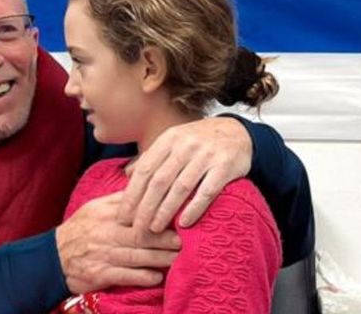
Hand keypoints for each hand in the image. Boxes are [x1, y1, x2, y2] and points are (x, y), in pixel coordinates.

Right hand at [56, 192, 180, 293]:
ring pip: (135, 256)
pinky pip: (123, 275)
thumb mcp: (95, 207)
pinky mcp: (99, 274)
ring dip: (158, 258)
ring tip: (178, 258)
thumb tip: (142, 181)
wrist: (54, 256)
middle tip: (183, 239)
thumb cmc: (81, 229)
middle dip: (163, 238)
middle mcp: (105, 232)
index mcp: (106, 214)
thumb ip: (120, 198)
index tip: (175, 215)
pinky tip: (156, 277)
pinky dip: (140, 277)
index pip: (134, 211)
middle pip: (139, 235)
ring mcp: (102, 254)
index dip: (156, 214)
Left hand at [118, 116, 251, 230]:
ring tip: (155, 229)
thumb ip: (152, 157)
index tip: (123, 215)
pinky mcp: (225, 166)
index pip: (145, 170)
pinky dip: (194, 208)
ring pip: (180, 187)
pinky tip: (184, 223)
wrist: (237, 131)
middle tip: (136, 228)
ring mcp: (206, 155)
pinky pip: (207, 191)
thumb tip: (127, 175)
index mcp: (169, 139)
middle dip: (145, 207)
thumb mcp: (173, 141)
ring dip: (165, 211)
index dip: (132, 194)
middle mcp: (185, 145)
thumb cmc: (199, 141)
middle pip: (159, 181)